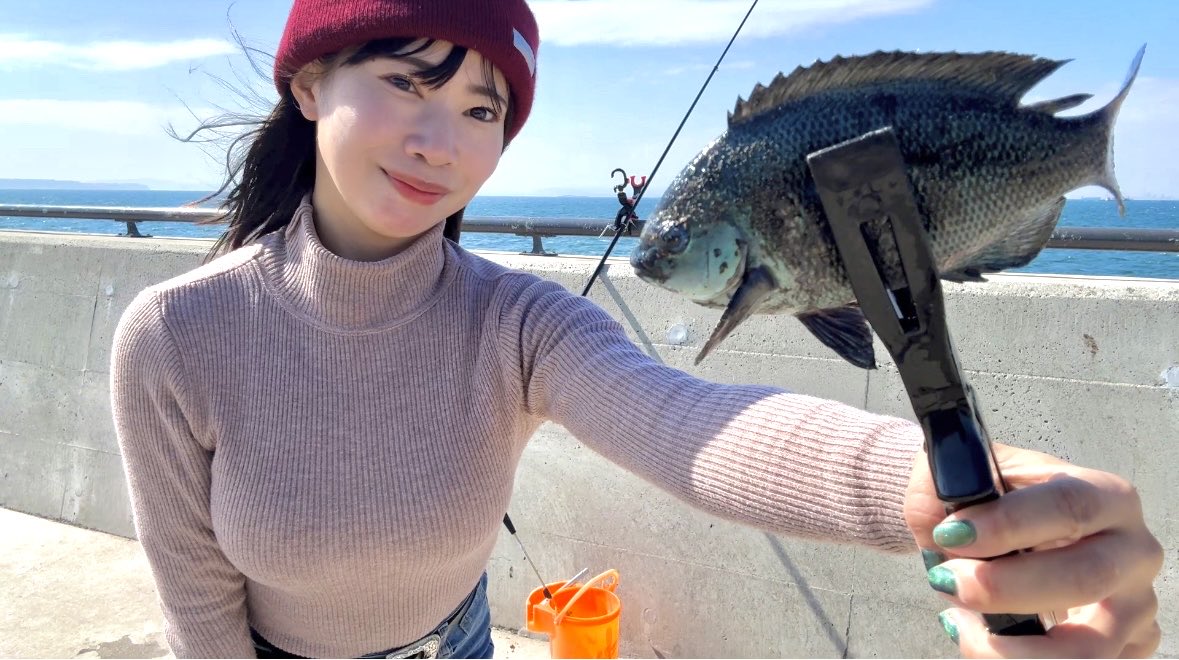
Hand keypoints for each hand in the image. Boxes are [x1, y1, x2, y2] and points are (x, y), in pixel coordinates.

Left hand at [903, 442, 1163, 657]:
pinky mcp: (1124, 646)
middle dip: (1004, 587)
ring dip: (1012, 646)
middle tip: (948, 581)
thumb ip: (956, 491)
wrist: (991, 529)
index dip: (1009, 522)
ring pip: (1089, 646)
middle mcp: (1132, 550)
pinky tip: (984, 639)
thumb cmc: (987, 502)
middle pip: (1084, 578)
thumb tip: (949, 530)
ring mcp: (1134, 604)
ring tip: (961, 622)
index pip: (1069, 505)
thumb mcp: (965, 479)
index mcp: (1104, 494)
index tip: (952, 533)